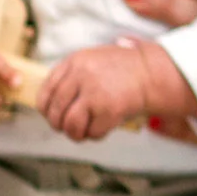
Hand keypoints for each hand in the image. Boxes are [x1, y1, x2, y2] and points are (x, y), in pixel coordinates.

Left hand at [39, 41, 157, 140]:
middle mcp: (81, 75)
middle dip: (59, 125)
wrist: (151, 72)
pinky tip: (102, 127)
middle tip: (67, 128)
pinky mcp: (109, 109)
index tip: (52, 115)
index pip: (46, 92)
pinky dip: (95, 135)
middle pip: (55, 110)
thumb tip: (50, 104)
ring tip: (82, 133)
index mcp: (74, 62)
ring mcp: (95, 93)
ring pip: (70, 125)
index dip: (46, 109)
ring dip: (74, 134)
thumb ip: (71, 76)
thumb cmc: (122, 69)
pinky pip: (92, 132)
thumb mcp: (92, 60)